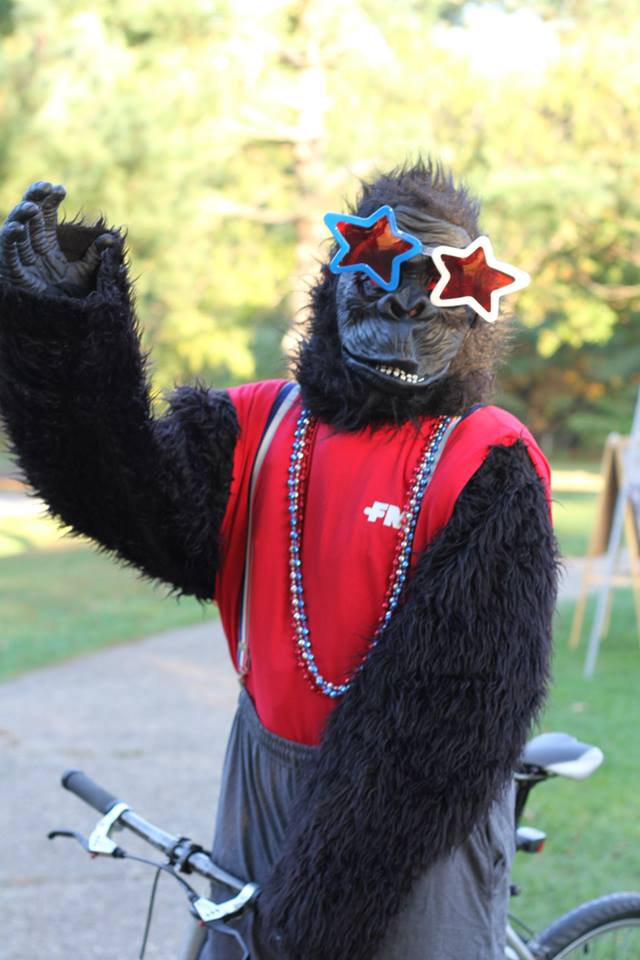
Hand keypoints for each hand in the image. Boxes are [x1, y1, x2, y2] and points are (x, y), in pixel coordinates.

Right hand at [0, 182, 118, 296]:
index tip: (60, 189)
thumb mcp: (85, 274)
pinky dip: (10, 239)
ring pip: (16, 230)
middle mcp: (32, 247)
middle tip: (45, 186)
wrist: (60, 323)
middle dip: (35, 199)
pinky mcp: (12, 272)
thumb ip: (95, 255)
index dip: (50, 200)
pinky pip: (7, 253)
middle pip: (29, 217)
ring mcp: (21, 258)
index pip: (46, 216)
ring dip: (21, 216)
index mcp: (47, 244)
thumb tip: (111, 239)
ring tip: (32, 207)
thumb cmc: (69, 297)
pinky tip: (17, 228)